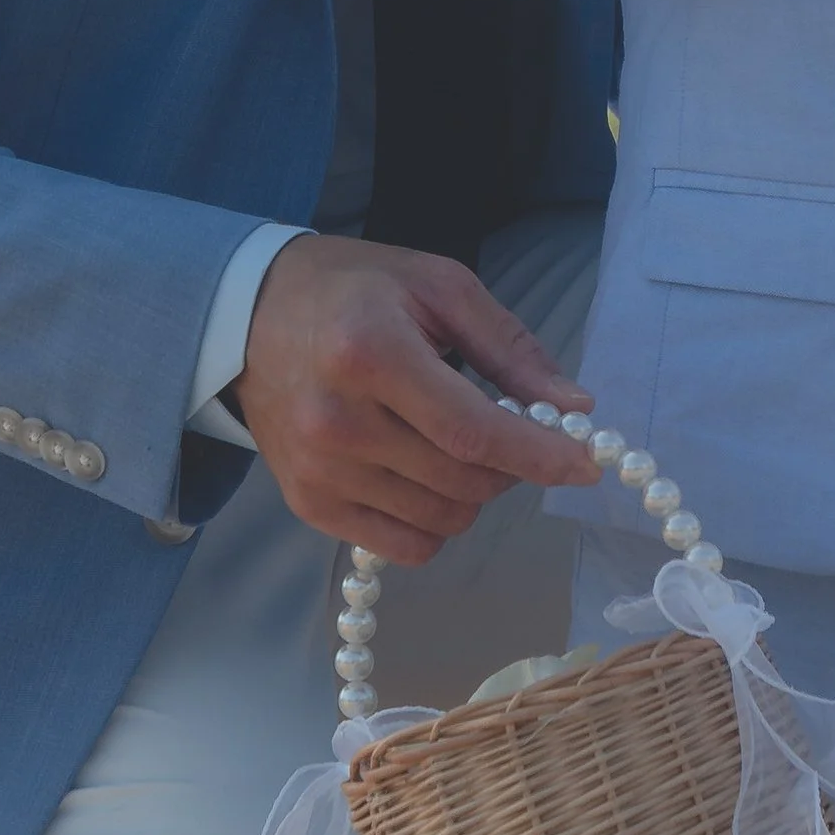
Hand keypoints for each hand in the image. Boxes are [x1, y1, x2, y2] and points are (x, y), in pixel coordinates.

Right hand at [233, 236, 588, 559]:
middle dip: (508, 465)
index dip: (538, 455)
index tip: (586, 465)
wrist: (248, 312)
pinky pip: (403, 546)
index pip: (473, 430)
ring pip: (441, 521)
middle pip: (463, 481)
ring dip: (472, 492)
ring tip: (450, 441)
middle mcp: (339, 421)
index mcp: (372, 353)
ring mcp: (319, 471)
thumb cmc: (355, 289)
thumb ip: (510, 349)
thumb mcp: (438, 287)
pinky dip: (434, 523)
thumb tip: (574, 410)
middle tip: (502, 425)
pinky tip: (422, 475)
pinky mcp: (307, 504)